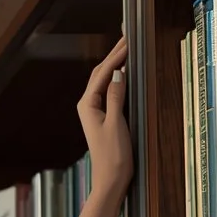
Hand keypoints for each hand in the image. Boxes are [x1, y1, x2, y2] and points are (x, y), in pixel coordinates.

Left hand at [78, 36, 131, 197]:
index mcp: (88, 105)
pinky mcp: (104, 116)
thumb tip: (119, 73)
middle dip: (115, 54)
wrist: (111, 180)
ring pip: (105, 80)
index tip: (128, 40)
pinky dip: (118, 77)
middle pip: (101, 73)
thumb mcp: (117, 124)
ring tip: (128, 47)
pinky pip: (110, 90)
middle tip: (129, 36)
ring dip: (116, 63)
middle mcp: (88, 105)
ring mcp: (95, 110)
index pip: (103, 73)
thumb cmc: (113, 156)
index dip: (116, 55)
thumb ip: (117, 97)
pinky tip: (126, 71)